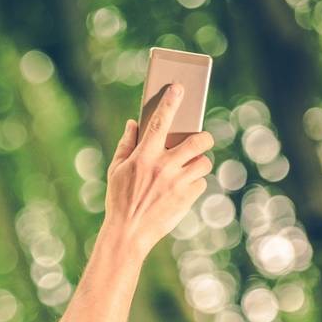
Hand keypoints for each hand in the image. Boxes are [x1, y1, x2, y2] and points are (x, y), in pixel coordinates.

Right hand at [102, 83, 213, 255]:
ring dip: (200, 162)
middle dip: (204, 137)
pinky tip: (183, 187)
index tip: (179, 88)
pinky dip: (195, 183)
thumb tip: (133, 123)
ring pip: (204, 162)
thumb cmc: (119, 200)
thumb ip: (126, 144)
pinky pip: (201, 183)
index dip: (170, 102)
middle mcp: (164, 166)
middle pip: (198, 141)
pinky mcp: (187, 198)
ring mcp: (178, 183)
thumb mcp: (117, 170)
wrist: (128, 234)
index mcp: (144, 156)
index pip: (160, 121)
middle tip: (201, 139)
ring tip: (190, 166)